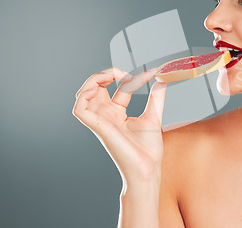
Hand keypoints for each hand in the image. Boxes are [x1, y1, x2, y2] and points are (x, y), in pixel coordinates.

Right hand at [72, 67, 167, 181]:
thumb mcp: (154, 116)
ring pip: (83, 94)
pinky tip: (100, 89)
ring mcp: (100, 120)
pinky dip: (84, 95)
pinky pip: (79, 109)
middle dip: (106, 73)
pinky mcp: (97, 126)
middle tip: (125, 73)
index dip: (133, 77)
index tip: (151, 73)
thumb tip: (162, 79)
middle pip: (96, 86)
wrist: (147, 169)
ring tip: (112, 75)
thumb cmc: (148, 150)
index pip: (120, 87)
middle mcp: (106, 115)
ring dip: (94, 79)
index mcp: (118, 113)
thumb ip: (156, 97)